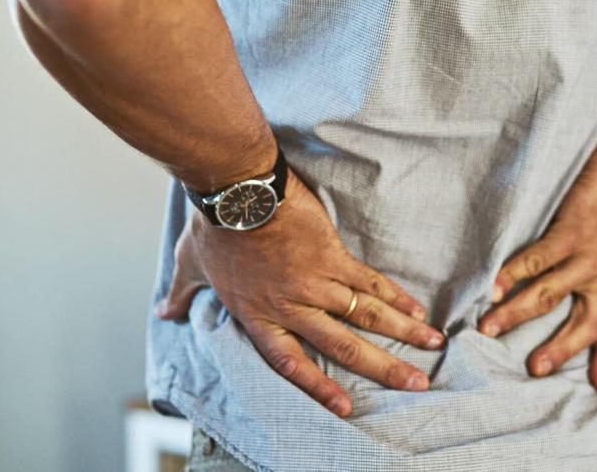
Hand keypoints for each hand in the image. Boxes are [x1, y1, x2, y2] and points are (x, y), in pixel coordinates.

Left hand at [154, 168, 446, 417]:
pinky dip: (395, 296)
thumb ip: (183, 294)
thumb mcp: (190, 265)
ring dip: (402, 333)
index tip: (346, 408)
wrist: (237, 189)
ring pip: (366, 315)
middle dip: (382, 368)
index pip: (290, 362)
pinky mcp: (333, 255)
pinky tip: (417, 309)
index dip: (318, 387)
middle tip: (415, 384)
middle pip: (343, 345)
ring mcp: (316, 281)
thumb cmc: (213, 226)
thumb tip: (164, 311)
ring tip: (432, 347)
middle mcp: (292, 306)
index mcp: (258, 315)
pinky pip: (370, 282)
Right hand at [478, 149, 596, 389]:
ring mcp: (582, 257)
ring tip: (488, 329)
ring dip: (516, 314)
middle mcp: (595, 276)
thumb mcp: (596, 249)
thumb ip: (575, 272)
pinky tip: (493, 287)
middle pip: (582, 324)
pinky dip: (512, 274)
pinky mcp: (569, 235)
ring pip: (548, 296)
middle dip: (558, 349)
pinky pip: (536, 261)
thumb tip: (536, 291)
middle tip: (533, 370)